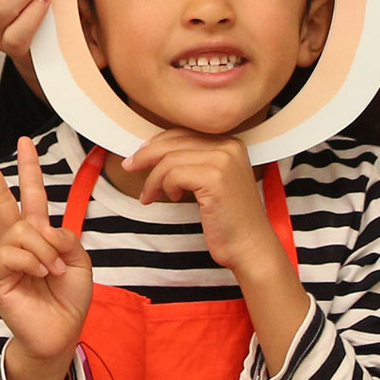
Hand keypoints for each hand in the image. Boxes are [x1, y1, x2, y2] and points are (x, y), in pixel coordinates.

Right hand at [0, 139, 90, 365]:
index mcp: (38, 234)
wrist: (61, 332)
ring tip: (53, 270)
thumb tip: (43, 229)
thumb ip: (65, 238)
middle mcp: (16, 242)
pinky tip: (39, 274)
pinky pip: (10, 253)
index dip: (29, 169)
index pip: (31, 196)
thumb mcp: (80, 261)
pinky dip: (31, 261)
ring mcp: (3, 258)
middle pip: (2, 201)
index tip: (25, 143)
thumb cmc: (69, 299)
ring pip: (19, 231)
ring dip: (44, 249)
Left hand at [122, 129, 280, 276]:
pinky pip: (174, 174)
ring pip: (170, 159)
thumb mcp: (211, 181)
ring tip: (150, 195)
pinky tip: (172, 198)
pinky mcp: (215, 178)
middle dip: (146, 155)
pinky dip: (164, 186)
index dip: (156, 143)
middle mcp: (229, 146)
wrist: (250, 246)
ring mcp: (223, 160)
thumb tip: (153, 149)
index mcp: (230, 143)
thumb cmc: (228, 219)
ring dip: (153, 179)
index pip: (183, 133)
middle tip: (129, 167)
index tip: (139, 156)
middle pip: (173, 141)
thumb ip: (193, 161)